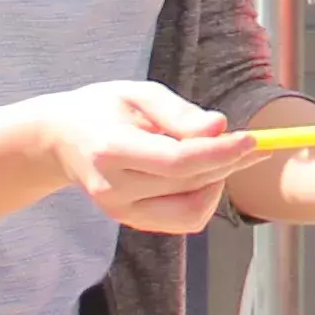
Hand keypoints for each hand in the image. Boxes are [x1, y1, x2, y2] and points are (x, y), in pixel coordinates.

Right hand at [36, 81, 250, 234]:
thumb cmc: (102, 109)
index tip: (252, 139)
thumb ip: (178, 112)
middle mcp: (113, 187)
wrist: (61, 140)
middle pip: (189, 185)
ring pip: (191, 211)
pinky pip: (183, 220)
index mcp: (111, 149)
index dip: (220, 153)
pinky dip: (203, 198)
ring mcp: (120, 210)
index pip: (176, 161)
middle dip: (228, 163)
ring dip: (218, 184)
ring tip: (224, 156)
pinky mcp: (131, 221)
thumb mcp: (137, 93)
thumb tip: (220, 127)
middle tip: (253, 142)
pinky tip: (204, 173)